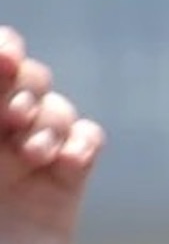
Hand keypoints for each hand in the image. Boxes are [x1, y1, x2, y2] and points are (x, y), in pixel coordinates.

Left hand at [0, 26, 103, 243]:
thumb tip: (3, 66)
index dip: (2, 52)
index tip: (6, 58)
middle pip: (24, 80)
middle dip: (25, 86)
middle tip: (12, 120)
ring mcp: (25, 165)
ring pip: (56, 108)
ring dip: (51, 119)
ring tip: (33, 156)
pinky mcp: (62, 191)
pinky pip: (85, 143)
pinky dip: (82, 142)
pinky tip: (68, 163)